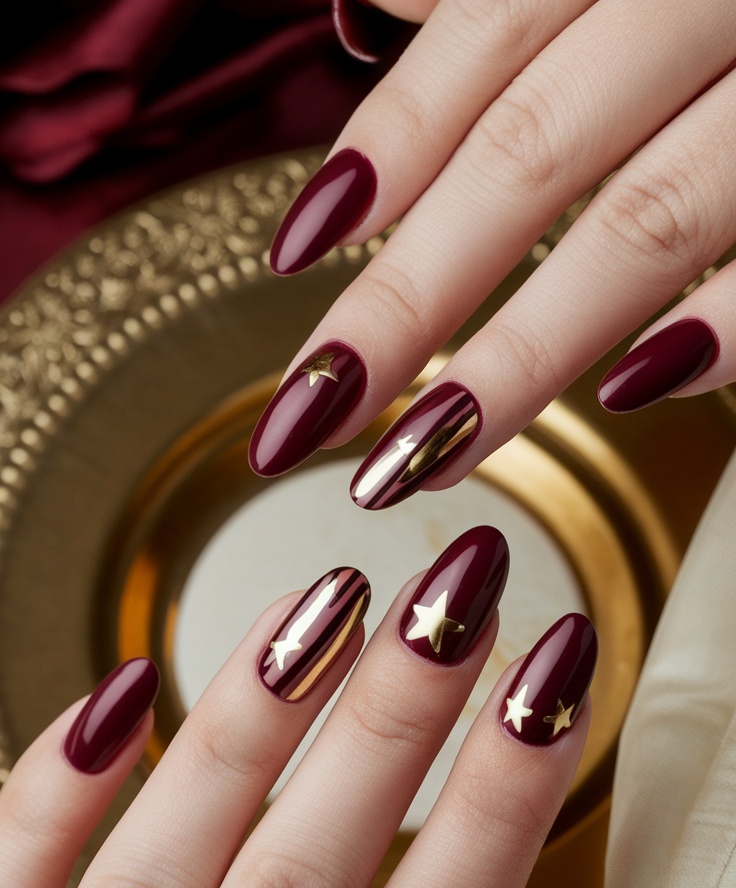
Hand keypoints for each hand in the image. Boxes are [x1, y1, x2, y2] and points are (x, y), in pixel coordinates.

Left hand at [0, 527, 618, 887]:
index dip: (497, 808)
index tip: (548, 685)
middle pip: (308, 883)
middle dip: (393, 729)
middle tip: (456, 596)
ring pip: (172, 868)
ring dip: (253, 728)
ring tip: (328, 603)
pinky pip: (7, 884)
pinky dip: (55, 792)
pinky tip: (122, 693)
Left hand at [249, 0, 735, 502]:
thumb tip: (371, 18)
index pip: (487, 40)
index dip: (385, 149)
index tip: (302, 252)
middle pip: (534, 147)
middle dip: (414, 294)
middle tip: (320, 410)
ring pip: (648, 216)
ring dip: (529, 349)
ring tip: (430, 448)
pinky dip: (726, 322)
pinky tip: (644, 389)